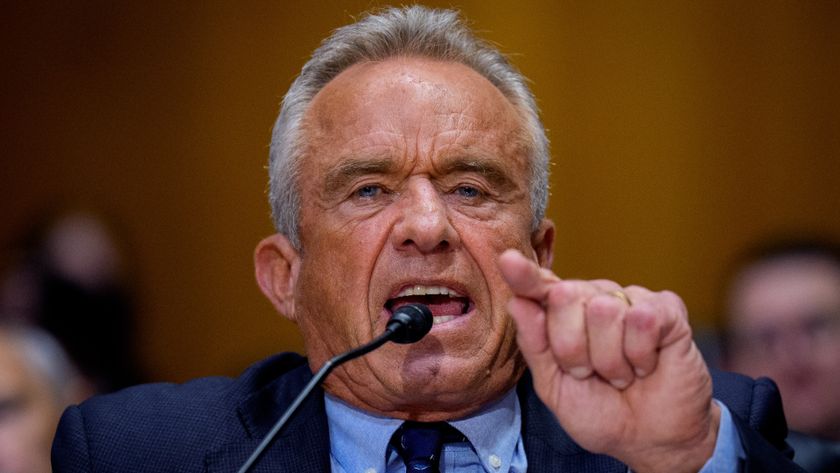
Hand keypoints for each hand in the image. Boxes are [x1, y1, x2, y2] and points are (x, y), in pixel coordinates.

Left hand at [499, 249, 719, 472]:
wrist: (650, 441)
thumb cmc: (601, 411)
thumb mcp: (554, 387)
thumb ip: (535, 345)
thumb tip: (516, 301)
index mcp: (561, 315)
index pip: (538, 287)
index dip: (524, 274)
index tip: (508, 262)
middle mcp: (593, 298)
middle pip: (564, 297)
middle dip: (573, 349)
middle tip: (591, 373)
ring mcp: (630, 300)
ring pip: (604, 310)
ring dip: (610, 360)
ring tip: (622, 374)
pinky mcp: (666, 309)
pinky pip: (642, 319)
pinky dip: (641, 356)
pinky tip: (647, 365)